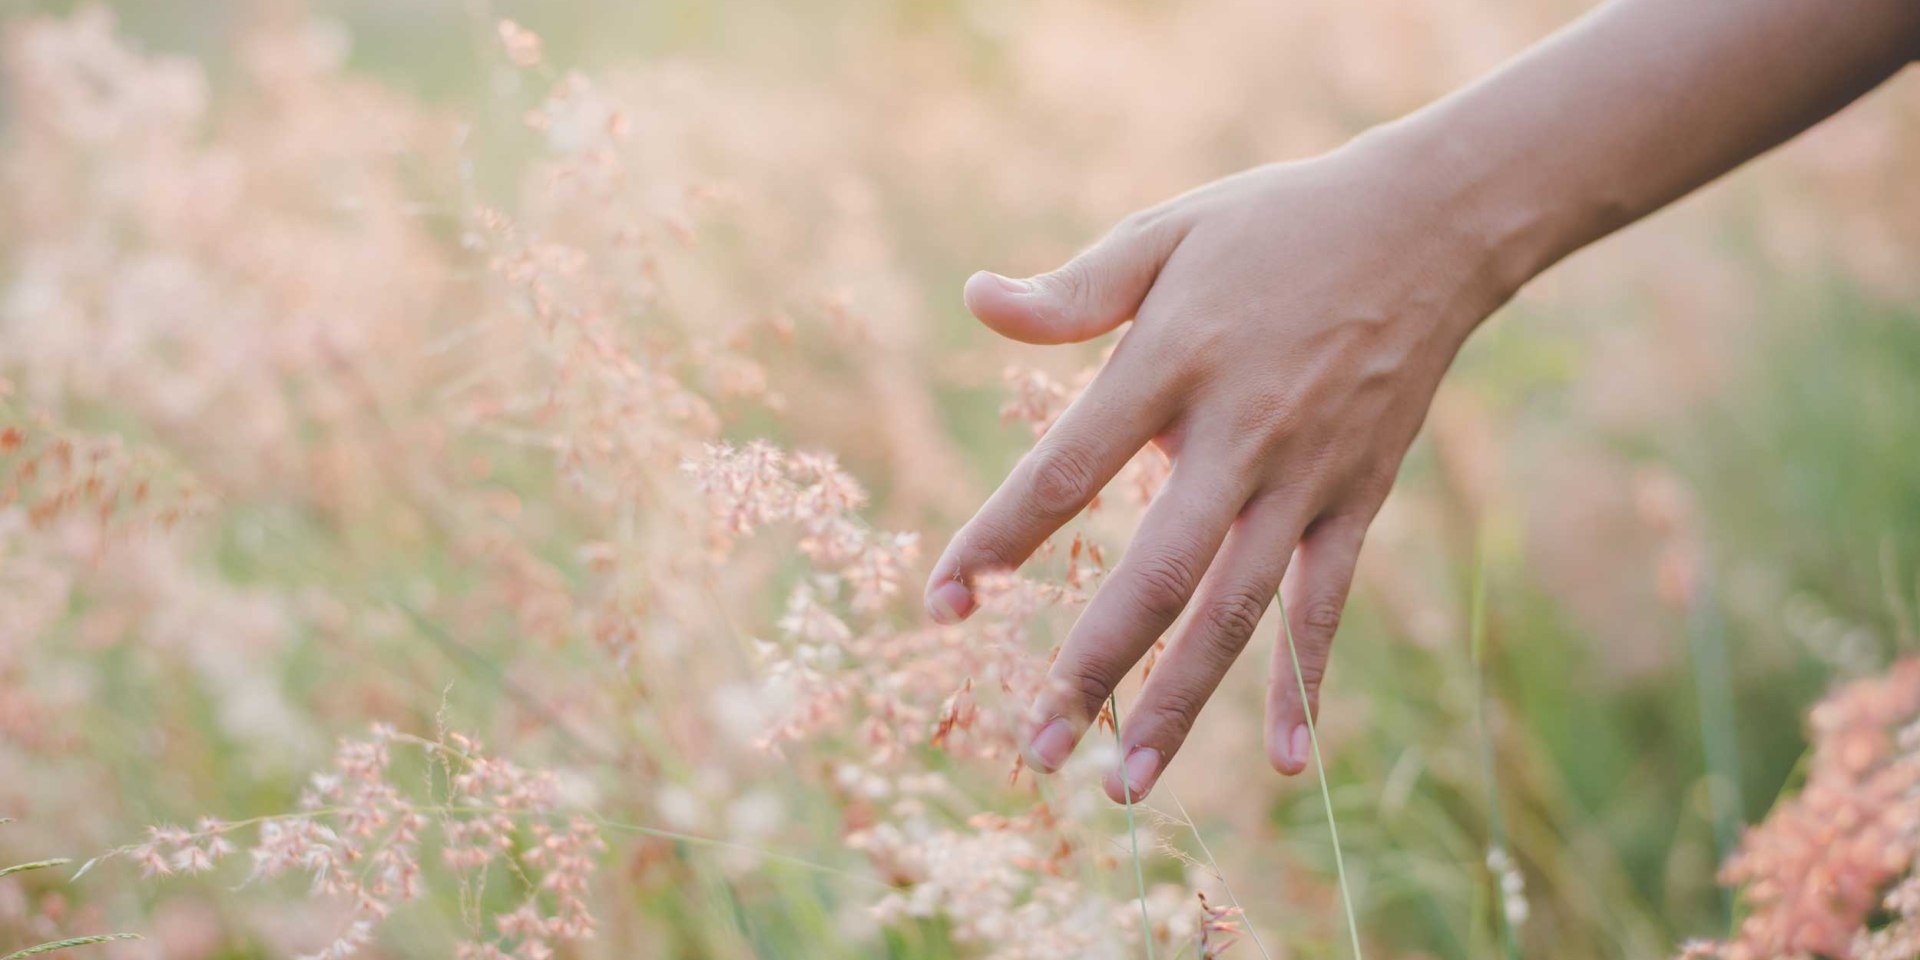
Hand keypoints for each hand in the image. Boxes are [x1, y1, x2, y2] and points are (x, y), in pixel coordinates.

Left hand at [924, 134, 1519, 802]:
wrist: (1429, 224)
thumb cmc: (1274, 226)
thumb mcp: (1165, 236)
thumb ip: (1071, 292)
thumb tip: (972, 299)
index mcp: (1170, 364)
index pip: (1063, 471)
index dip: (995, 540)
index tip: (939, 602)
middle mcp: (1237, 433)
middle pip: (1156, 572)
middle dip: (1093, 669)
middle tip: (1036, 750)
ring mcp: (1304, 476)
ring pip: (1236, 610)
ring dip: (1182, 702)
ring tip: (1125, 785)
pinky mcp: (1356, 498)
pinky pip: (1325, 606)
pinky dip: (1303, 685)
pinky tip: (1286, 764)